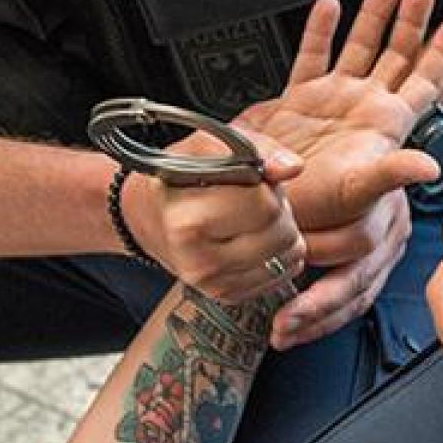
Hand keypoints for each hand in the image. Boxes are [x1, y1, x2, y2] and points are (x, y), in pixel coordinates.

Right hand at [116, 130, 306, 303]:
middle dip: (277, 213)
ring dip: (280, 236)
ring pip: (286, 259)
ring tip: (251, 221)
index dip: (267, 189)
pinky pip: (280, 278)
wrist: (150, 215)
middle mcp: (198, 260)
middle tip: (252, 203)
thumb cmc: (181, 178)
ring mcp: (212, 284)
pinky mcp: (226, 296)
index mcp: (189, 221)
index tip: (249, 184)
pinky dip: (276, 257)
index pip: (266, 207)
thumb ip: (258, 150)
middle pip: (281, 235)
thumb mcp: (211, 147)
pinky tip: (252, 241)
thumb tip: (292, 167)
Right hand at [235, 0, 442, 344]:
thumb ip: (394, 173)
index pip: (424, 82)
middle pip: (397, 55)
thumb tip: (431, 166)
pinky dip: (320, 30)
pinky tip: (329, 5)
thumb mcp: (361, 190)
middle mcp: (363, 108)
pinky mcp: (299, 101)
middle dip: (411, 22)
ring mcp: (332, 101)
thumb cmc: (320, 211)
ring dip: (373, 16)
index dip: (441, 54)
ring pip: (359, 48)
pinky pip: (311, 58)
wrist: (274, 213)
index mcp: (385, 125)